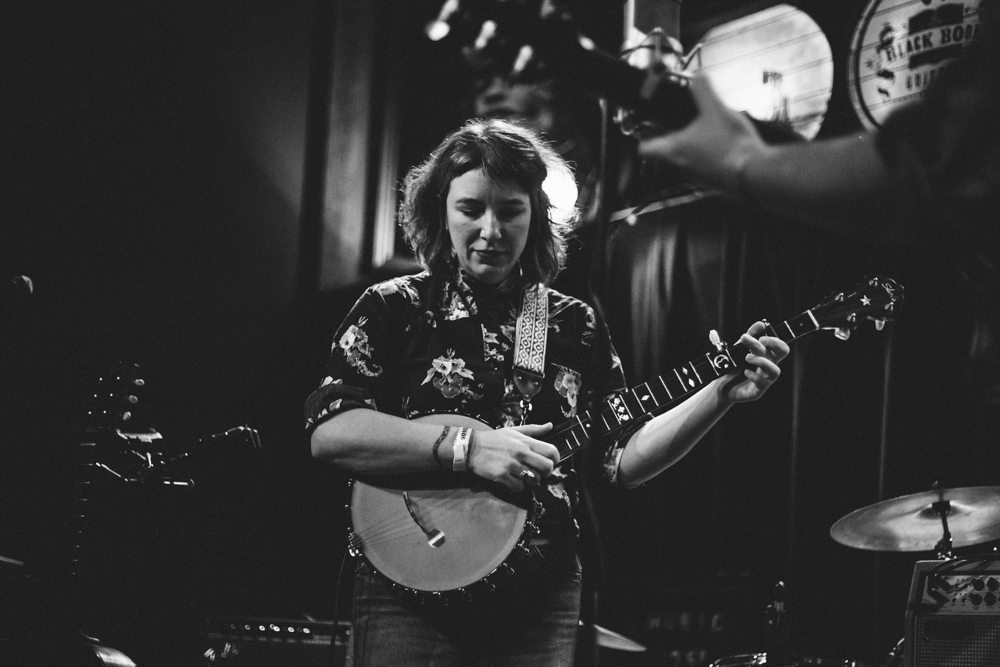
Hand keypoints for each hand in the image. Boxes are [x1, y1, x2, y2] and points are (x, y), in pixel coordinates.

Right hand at [467, 422, 558, 491]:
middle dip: (546, 472)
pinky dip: (518, 486)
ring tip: (524, 475)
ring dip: (531, 480)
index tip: (550, 462)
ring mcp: (512, 465)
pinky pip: (519, 487)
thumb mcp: (514, 431)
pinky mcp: (502, 476)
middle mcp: (521, 453)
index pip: (552, 451)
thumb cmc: (494, 439)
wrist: (472, 448)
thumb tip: (550, 426)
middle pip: (547, 468)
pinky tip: (513, 480)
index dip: (555, 459)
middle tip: (539, 471)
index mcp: (525, 442)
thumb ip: (533, 429)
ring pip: (535, 479)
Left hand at [637, 73, 765, 195]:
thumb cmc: (731, 145)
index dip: (642, 136)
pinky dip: (707, 152)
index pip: (643, 149)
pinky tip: (722, 141)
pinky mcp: (713, 179)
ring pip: (684, 157)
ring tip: (706, 127)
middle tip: (681, 118)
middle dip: (671, 134)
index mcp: (672, 150)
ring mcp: (696, 176)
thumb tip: (697, 76)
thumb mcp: (715, 109)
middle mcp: (680, 166)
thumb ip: (702, 90)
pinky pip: (703, 164)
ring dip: (691, 143)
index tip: (647, 125)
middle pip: (664, 151)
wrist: (756, 174)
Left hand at [720, 321, 788, 402]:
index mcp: (766, 356)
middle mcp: (768, 366)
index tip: (759, 335)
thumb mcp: (738, 350)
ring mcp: (764, 380)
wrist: (721, 386)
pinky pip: (762, 384)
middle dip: (775, 343)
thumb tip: (760, 324)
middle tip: (761, 341)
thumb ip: (748, 337)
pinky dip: (754, 376)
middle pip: (783, 352)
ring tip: (747, 357)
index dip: (773, 338)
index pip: (778, 345)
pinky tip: (745, 371)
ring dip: (762, 361)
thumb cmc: (733, 368)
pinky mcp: (756, 391)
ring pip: (775, 370)